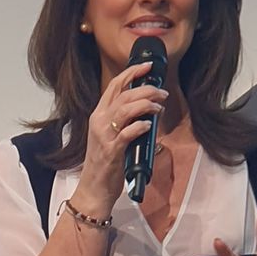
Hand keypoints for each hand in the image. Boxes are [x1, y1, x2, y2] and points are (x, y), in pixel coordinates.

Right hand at [74, 61, 168, 214]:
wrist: (94, 189)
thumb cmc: (105, 164)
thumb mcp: (111, 136)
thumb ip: (124, 121)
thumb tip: (146, 111)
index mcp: (99, 115)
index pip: (114, 86)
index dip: (131, 73)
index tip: (148, 66)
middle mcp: (99, 121)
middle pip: (124, 95)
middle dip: (146, 89)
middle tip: (162, 92)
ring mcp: (104, 136)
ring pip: (125, 109)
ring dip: (146, 105)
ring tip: (159, 107)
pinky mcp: (111, 151)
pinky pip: (127, 133)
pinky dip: (139, 126)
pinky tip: (148, 125)